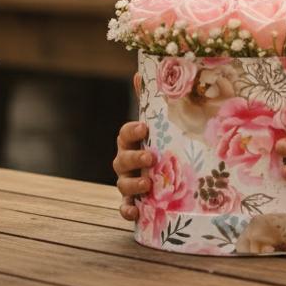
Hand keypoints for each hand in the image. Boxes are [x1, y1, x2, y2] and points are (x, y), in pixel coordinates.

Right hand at [112, 79, 152, 221]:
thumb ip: (151, 100)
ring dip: (133, 184)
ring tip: (148, 184)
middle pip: (121, 159)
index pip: (125, 133)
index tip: (144, 127)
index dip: (132, 130)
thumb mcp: (159, 123)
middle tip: (150, 157)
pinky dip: (127, 210)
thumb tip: (140, 73)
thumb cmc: (159, 142)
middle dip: (134, 158)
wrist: (164, 173)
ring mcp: (128, 181)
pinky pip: (125, 207)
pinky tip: (136, 213)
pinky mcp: (133, 201)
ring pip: (122, 184)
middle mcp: (126, 161)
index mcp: (131, 141)